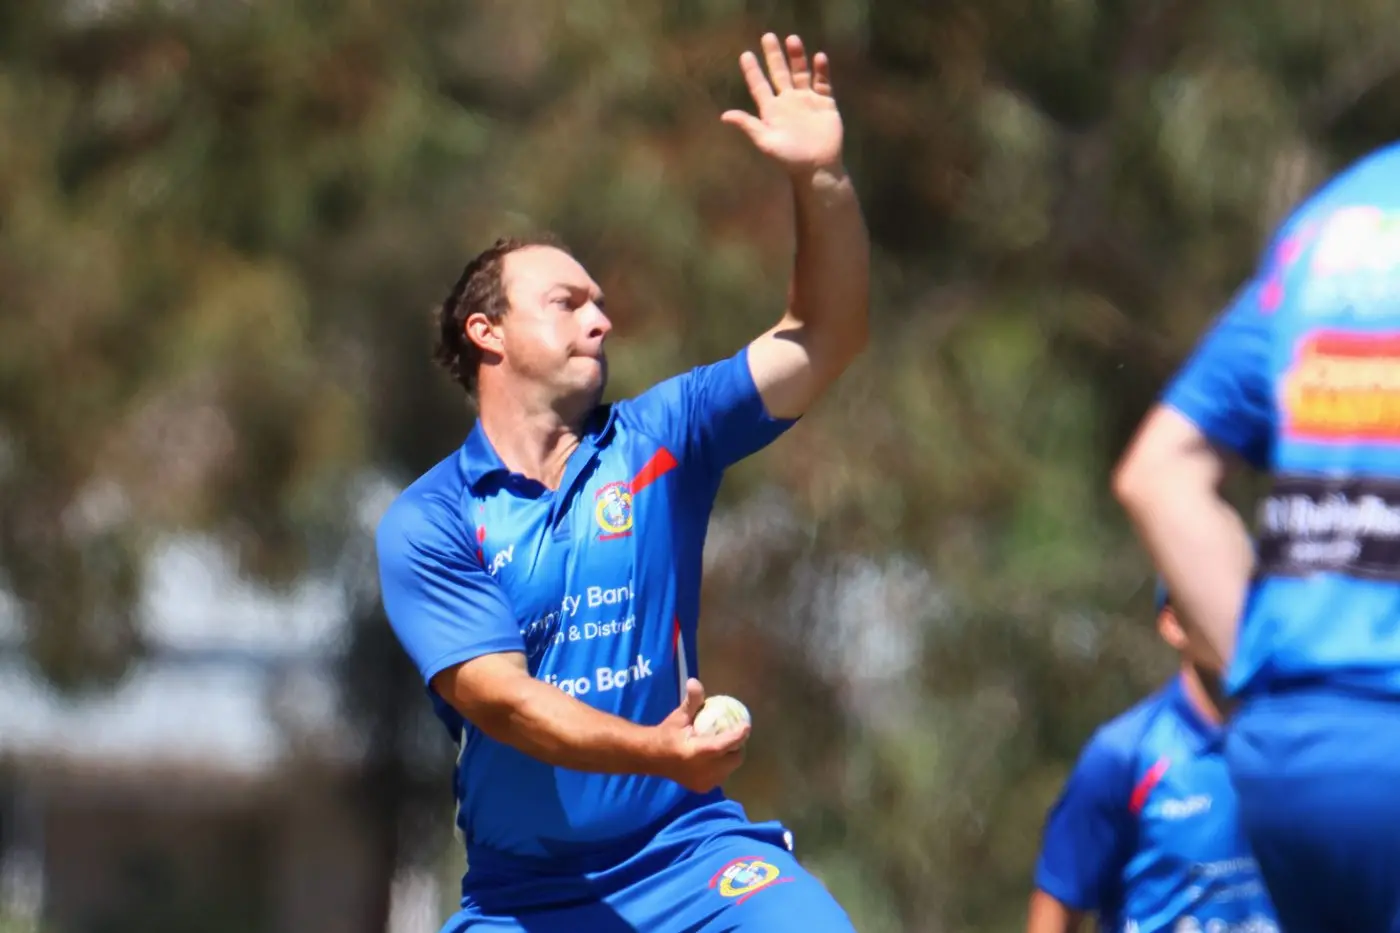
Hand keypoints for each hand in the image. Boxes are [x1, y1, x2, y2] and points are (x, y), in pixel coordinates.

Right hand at [651, 678, 749, 792]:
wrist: (652, 757)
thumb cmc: (667, 734)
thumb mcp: (679, 716)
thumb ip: (692, 701)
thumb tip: (694, 681)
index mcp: (695, 753)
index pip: (722, 745)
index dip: (737, 735)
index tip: (746, 725)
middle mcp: (702, 771)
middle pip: (733, 760)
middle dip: (737, 747)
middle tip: (734, 734)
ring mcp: (703, 782)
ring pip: (729, 769)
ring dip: (730, 757)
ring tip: (727, 744)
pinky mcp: (702, 788)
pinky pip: (721, 776)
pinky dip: (722, 766)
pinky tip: (717, 757)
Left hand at [722, 33, 843, 176]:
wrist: (817, 167)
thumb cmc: (789, 158)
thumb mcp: (766, 142)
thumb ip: (748, 126)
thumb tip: (724, 116)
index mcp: (772, 110)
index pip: (760, 86)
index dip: (752, 71)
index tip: (746, 54)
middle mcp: (788, 101)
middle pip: (779, 73)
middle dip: (774, 56)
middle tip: (767, 36)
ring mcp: (807, 100)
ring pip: (800, 73)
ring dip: (797, 57)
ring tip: (792, 40)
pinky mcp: (825, 103)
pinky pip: (822, 83)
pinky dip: (821, 71)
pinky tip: (819, 58)